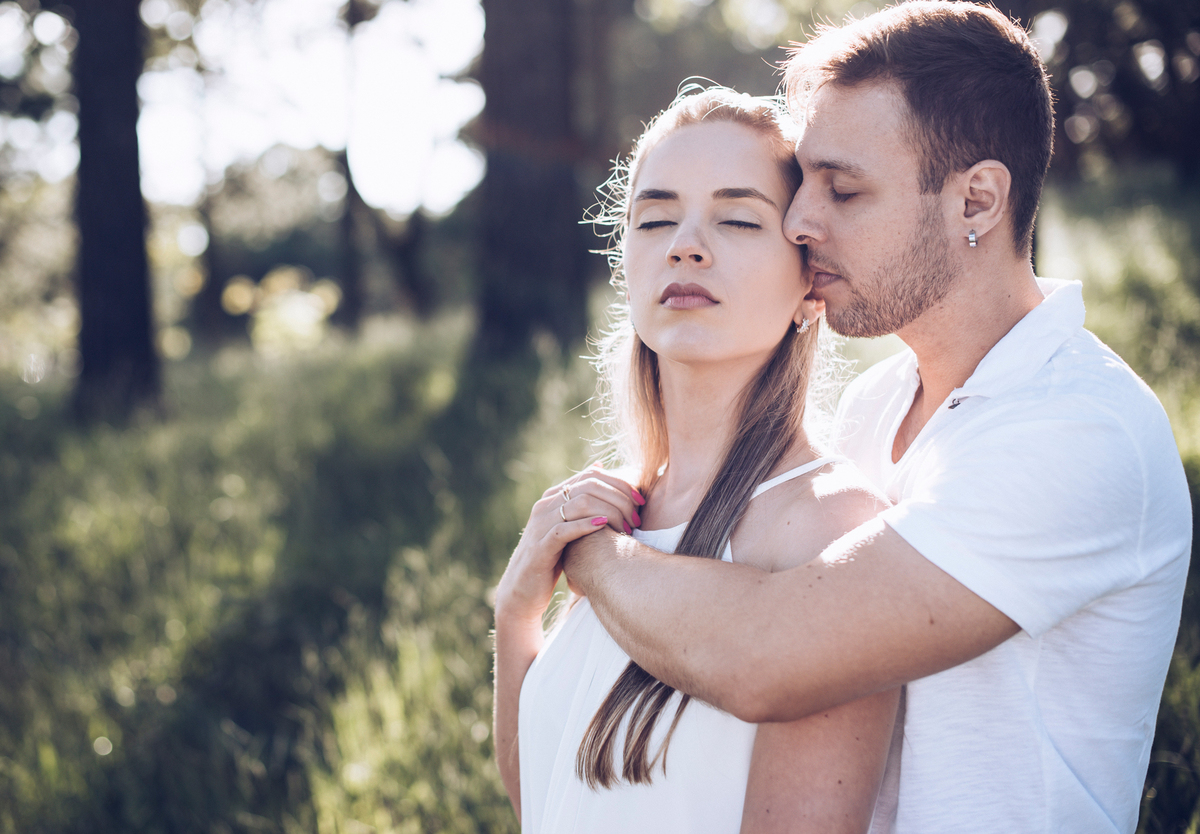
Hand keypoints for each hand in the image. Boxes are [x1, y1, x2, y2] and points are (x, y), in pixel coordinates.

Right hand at [495, 467, 644, 623]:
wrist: (523, 590)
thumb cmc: (553, 557)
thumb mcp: (569, 526)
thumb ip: (583, 501)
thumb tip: (600, 467)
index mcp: (553, 496)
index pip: (591, 476)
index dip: (619, 484)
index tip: (640, 501)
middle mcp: (545, 505)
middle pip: (588, 486)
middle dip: (619, 500)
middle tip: (636, 520)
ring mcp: (540, 525)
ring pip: (579, 504)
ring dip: (609, 513)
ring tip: (626, 528)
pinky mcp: (540, 547)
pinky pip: (563, 530)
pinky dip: (586, 526)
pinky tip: (604, 528)